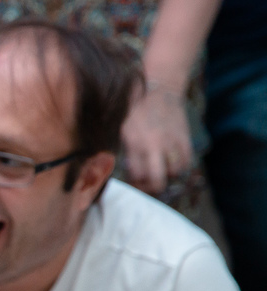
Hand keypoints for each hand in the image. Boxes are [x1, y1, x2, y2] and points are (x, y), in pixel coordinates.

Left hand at [121, 82, 192, 196]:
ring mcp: (171, 142)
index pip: (137, 176)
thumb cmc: (135, 108)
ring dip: (169, 177)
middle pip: (157, 180)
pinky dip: (182, 166)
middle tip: (149, 185)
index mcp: (134, 143)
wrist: (159, 87)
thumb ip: (123, 148)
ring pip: (175, 173)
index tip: (134, 182)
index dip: (136, 184)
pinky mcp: (184, 137)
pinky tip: (174, 165)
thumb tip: (118, 168)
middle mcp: (154, 145)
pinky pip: (187, 160)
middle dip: (153, 188)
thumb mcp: (121, 127)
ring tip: (162, 174)